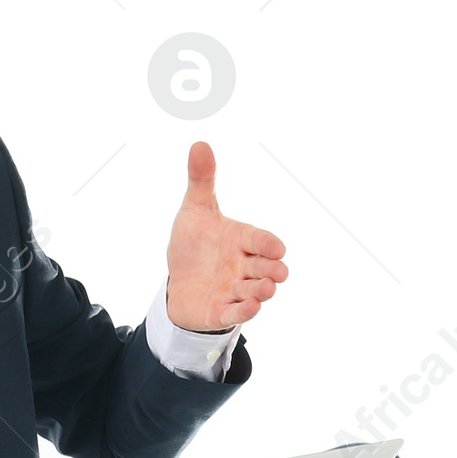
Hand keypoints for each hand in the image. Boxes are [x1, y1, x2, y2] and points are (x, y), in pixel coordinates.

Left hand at [165, 141, 287, 331]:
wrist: (178, 281)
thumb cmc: (194, 245)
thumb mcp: (195, 211)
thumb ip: (201, 181)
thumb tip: (199, 144)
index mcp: (240, 240)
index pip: (259, 240)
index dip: (268, 244)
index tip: (277, 248)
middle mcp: (242, 266)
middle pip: (262, 267)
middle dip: (271, 270)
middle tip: (279, 271)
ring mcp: (234, 290)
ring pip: (253, 291)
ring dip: (261, 291)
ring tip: (266, 290)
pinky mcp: (221, 311)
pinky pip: (234, 313)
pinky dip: (243, 312)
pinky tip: (251, 308)